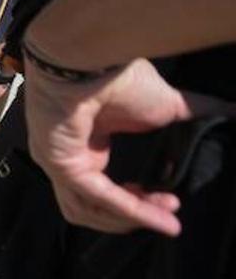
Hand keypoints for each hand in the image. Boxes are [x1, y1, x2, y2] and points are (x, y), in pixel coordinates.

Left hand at [24, 56, 234, 235]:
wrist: (92, 59)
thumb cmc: (119, 75)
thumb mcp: (167, 103)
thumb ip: (197, 112)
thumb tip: (233, 110)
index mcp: (88, 144)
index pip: (104, 189)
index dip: (138, 201)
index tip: (172, 202)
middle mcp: (68, 156)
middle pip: (93, 207)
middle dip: (134, 216)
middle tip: (170, 212)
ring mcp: (59, 162)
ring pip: (88, 210)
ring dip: (130, 220)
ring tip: (166, 217)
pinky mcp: (62, 164)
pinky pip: (97, 196)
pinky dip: (131, 210)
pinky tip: (161, 218)